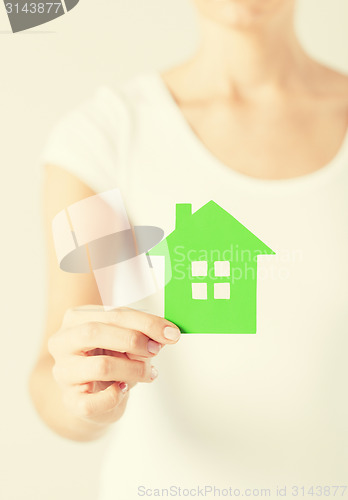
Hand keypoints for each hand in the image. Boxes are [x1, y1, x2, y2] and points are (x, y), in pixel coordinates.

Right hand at [47, 306, 180, 426]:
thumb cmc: (110, 358)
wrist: (92, 394)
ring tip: (148, 373)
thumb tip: (165, 334)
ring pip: (101, 366)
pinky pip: (95, 401)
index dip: (145, 322)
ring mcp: (63, 372)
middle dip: (133, 340)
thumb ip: (141, 333)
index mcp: (76, 318)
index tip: (171, 333)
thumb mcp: (125, 339)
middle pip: (95, 332)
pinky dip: (116, 395)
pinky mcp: (69, 400)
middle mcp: (62, 342)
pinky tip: (124, 389)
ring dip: (133, 369)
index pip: (112, 313)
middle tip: (156, 350)